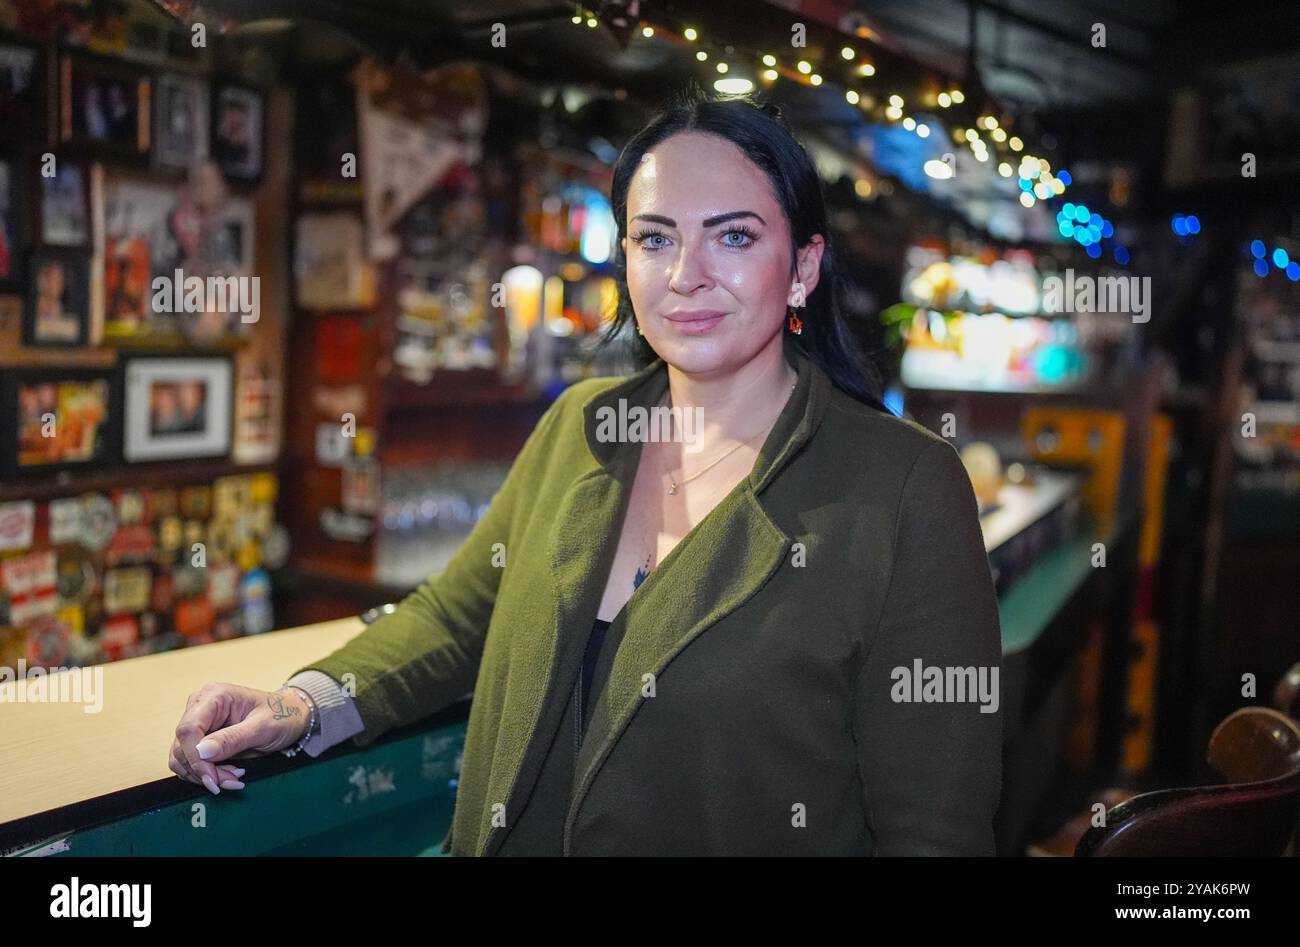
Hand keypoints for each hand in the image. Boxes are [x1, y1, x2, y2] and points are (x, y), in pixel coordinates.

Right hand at [169, 682, 312, 794]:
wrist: (290, 716)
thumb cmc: (281, 715)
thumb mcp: (263, 728)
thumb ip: (233, 739)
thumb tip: (202, 751)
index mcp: (214, 696)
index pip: (188, 729)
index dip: (195, 758)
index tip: (212, 779)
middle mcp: (200, 707)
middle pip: (183, 746)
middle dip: (204, 770)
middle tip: (232, 780)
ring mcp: (199, 723)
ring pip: (182, 758)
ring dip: (205, 775)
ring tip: (234, 778)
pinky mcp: (200, 739)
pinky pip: (190, 763)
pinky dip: (206, 775)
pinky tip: (229, 775)